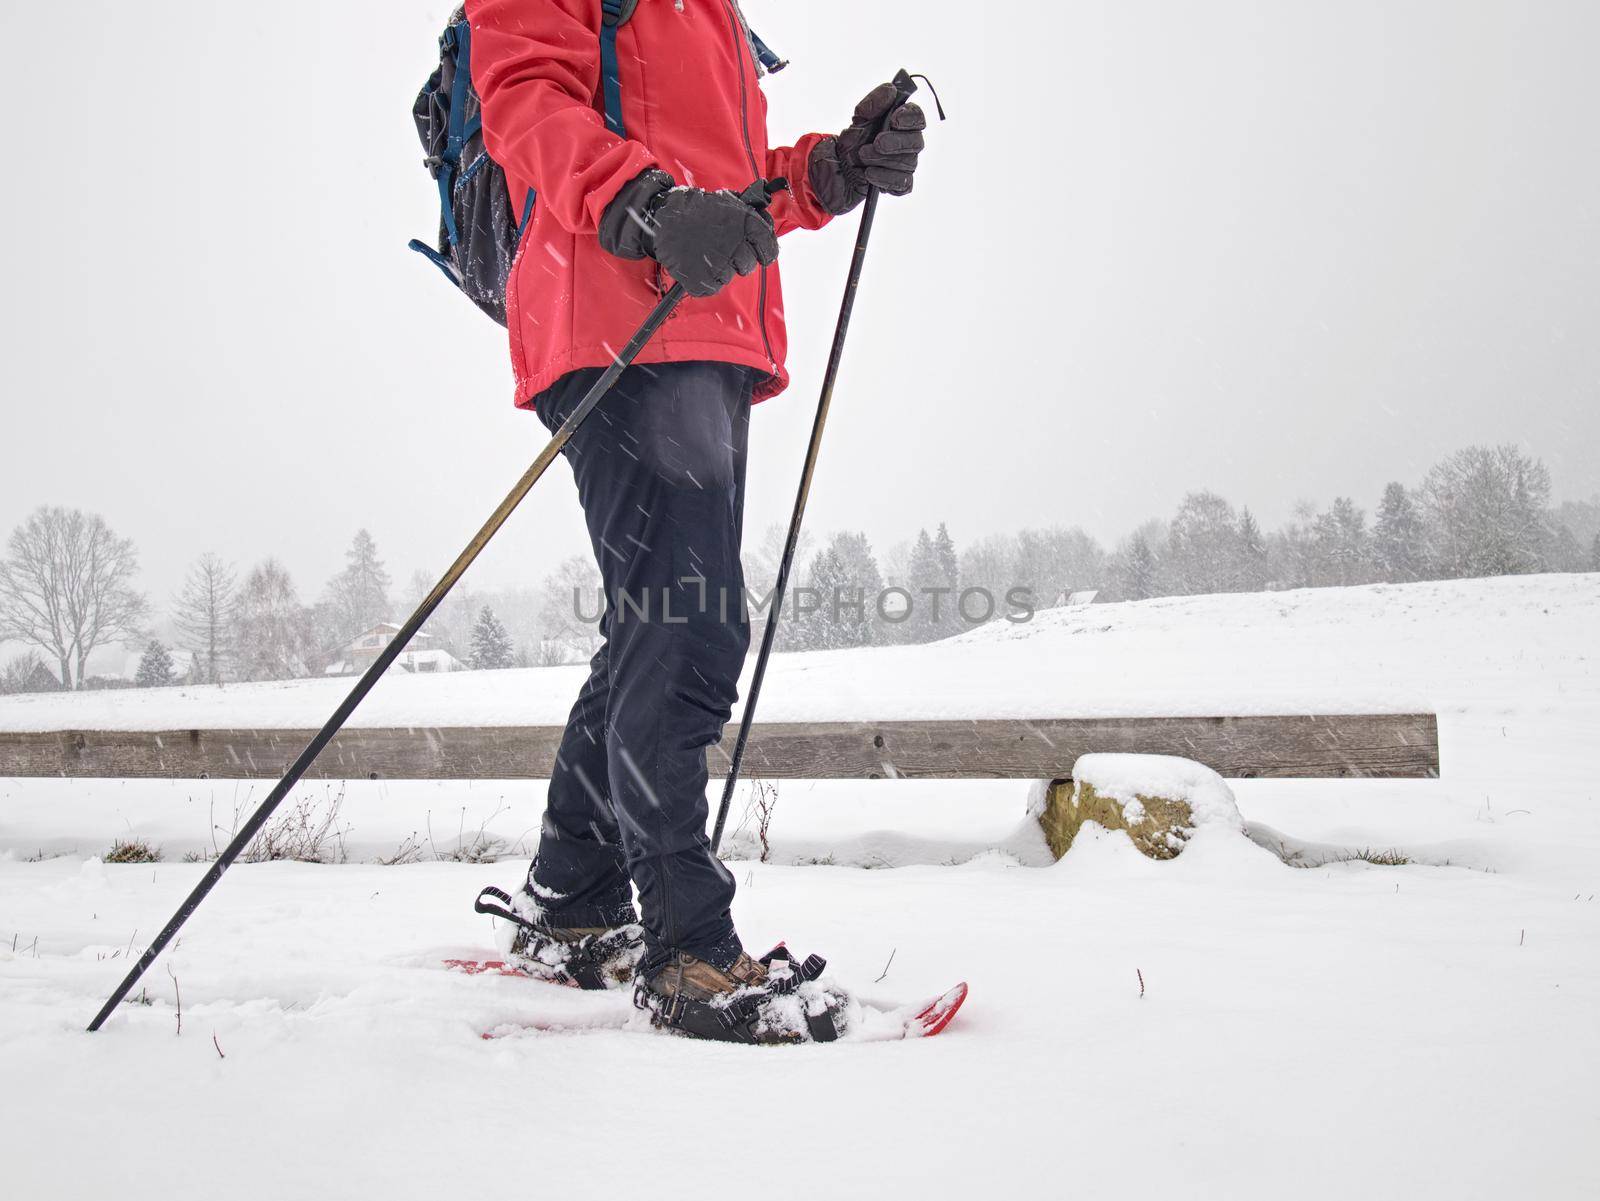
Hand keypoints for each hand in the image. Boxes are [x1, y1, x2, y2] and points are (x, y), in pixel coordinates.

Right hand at [598, 170, 777, 297]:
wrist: (663, 217)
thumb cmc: (696, 210)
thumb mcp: (728, 203)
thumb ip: (749, 216)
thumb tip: (765, 228)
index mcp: (747, 224)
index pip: (769, 250)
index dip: (764, 253)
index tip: (759, 253)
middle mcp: (737, 245)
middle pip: (747, 266)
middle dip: (737, 259)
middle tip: (719, 248)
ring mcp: (720, 264)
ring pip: (728, 276)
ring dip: (718, 268)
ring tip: (703, 251)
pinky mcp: (702, 280)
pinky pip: (712, 287)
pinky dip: (704, 280)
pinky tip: (696, 263)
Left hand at [809, 82, 926, 214]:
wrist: (839, 167)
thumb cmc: (854, 140)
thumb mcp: (858, 119)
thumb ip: (873, 103)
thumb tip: (890, 90)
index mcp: (902, 123)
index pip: (918, 117)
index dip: (910, 118)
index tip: (895, 119)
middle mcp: (909, 144)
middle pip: (916, 142)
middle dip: (896, 143)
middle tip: (876, 143)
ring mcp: (906, 165)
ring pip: (907, 163)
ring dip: (882, 160)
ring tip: (862, 156)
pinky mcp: (899, 185)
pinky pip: (901, 185)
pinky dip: (884, 179)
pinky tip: (869, 174)